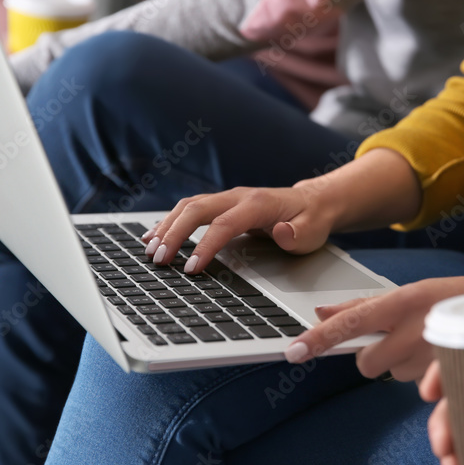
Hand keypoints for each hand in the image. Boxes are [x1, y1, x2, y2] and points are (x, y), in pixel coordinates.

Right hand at [143, 184, 336, 268]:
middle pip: (196, 209)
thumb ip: (298, 234)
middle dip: (174, 233)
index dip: (205, 246)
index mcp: (257, 204)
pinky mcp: (221, 204)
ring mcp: (227, 198)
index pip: (223, 224)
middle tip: (159, 259)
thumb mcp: (314, 231)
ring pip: (188, 206)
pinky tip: (155, 236)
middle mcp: (237, 196)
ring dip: (167, 226)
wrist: (314, 202)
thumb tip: (282, 232)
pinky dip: (170, 222)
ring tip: (150, 249)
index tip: (191, 268)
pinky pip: (189, 210)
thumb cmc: (311, 220)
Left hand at [283, 274, 463, 379]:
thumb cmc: (453, 297)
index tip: (293, 351)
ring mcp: (434, 355)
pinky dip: (423, 378)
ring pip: (393, 375)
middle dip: (375, 356)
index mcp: (401, 301)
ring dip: (401, 365)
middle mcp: (415, 328)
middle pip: (367, 363)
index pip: (350, 321)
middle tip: (396, 342)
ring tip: (424, 345)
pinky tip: (437, 361)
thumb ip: (362, 305)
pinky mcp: (450, 376)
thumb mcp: (406, 292)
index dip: (319, 337)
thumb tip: (320, 309)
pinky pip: (420, 388)